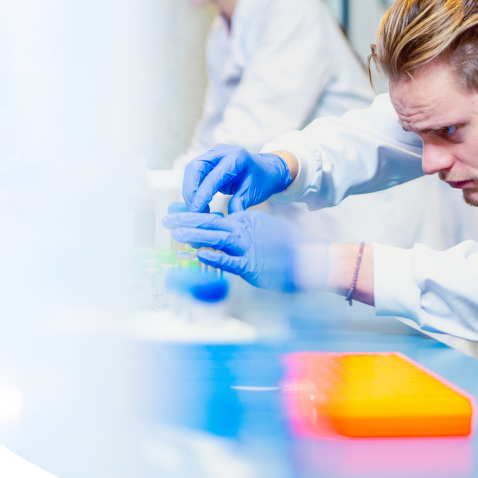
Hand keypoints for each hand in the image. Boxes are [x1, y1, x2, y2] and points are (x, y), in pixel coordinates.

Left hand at [162, 210, 328, 292]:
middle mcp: (246, 229)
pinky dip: (214, 256)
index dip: (193, 214)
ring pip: (217, 238)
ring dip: (195, 235)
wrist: (310, 259)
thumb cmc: (287, 248)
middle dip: (187, 220)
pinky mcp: (252, 265)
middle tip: (167, 219)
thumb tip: (220, 236)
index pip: (214, 216)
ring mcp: (248, 247)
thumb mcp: (263, 231)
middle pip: (211, 223)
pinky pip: (229, 260)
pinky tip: (200, 253)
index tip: (176, 213)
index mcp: (246, 220)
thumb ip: (243, 231)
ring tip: (176, 232)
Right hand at [182, 144, 292, 213]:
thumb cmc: (262, 180)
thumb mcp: (253, 193)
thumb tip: (224, 221)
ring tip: (196, 209)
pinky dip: (193, 188)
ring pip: (192, 170)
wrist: (267, 169)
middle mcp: (222, 152)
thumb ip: (238, 204)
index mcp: (236, 157)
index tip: (196, 212)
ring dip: (190, 190)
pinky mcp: (208, 160)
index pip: (213, 177)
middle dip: (190, 190)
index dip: (202, 195)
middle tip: (194, 211)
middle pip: (195, 167)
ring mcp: (213, 154)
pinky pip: (195, 173)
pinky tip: (198, 202)